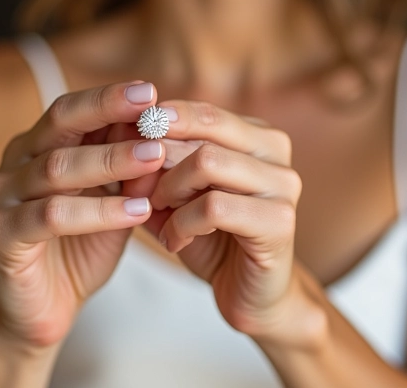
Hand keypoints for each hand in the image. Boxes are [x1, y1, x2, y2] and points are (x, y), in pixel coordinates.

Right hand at [0, 81, 165, 348]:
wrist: (44, 308)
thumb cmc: (82, 244)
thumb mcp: (113, 199)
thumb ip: (129, 169)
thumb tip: (161, 132)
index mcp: (38, 145)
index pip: (71, 109)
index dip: (108, 98)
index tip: (150, 91)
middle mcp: (15, 162)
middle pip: (59, 125)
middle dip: (107, 112)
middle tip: (151, 112)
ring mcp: (3, 197)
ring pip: (57, 169)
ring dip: (111, 161)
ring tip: (157, 158)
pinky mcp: (0, 235)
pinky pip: (52, 216)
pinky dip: (98, 212)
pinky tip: (137, 211)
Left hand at [126, 101, 320, 345]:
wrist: (252, 294)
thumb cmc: (214, 237)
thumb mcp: (180, 191)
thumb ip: (158, 162)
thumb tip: (123, 131)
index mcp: (258, 135)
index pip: (204, 112)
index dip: (162, 121)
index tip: (128, 138)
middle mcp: (276, 152)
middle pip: (206, 127)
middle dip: (160, 154)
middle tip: (137, 186)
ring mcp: (284, 185)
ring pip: (208, 161)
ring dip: (169, 189)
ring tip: (157, 212)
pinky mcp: (279, 222)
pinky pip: (213, 206)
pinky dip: (181, 223)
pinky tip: (174, 240)